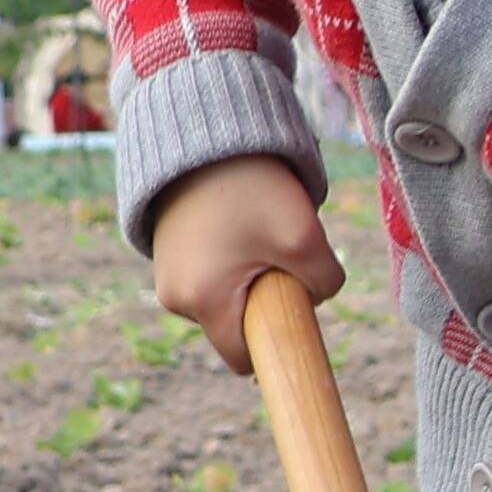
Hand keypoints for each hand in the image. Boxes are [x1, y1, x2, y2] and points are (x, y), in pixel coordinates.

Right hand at [146, 156, 341, 371]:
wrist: (204, 133)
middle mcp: (174, 296)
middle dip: (266, 303)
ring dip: (251, 277)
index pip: (243, 358)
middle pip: (238, 326)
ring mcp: (167, 275)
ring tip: (256, 232)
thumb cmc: (252, 188)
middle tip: (278, 256)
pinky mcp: (170, 253)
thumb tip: (316, 297)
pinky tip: (239, 224)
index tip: (296, 318)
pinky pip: (213, 274)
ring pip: (228, 298)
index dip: (276, 345)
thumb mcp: (305, 237)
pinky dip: (234, 259)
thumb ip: (324, 283)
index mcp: (201, 301)